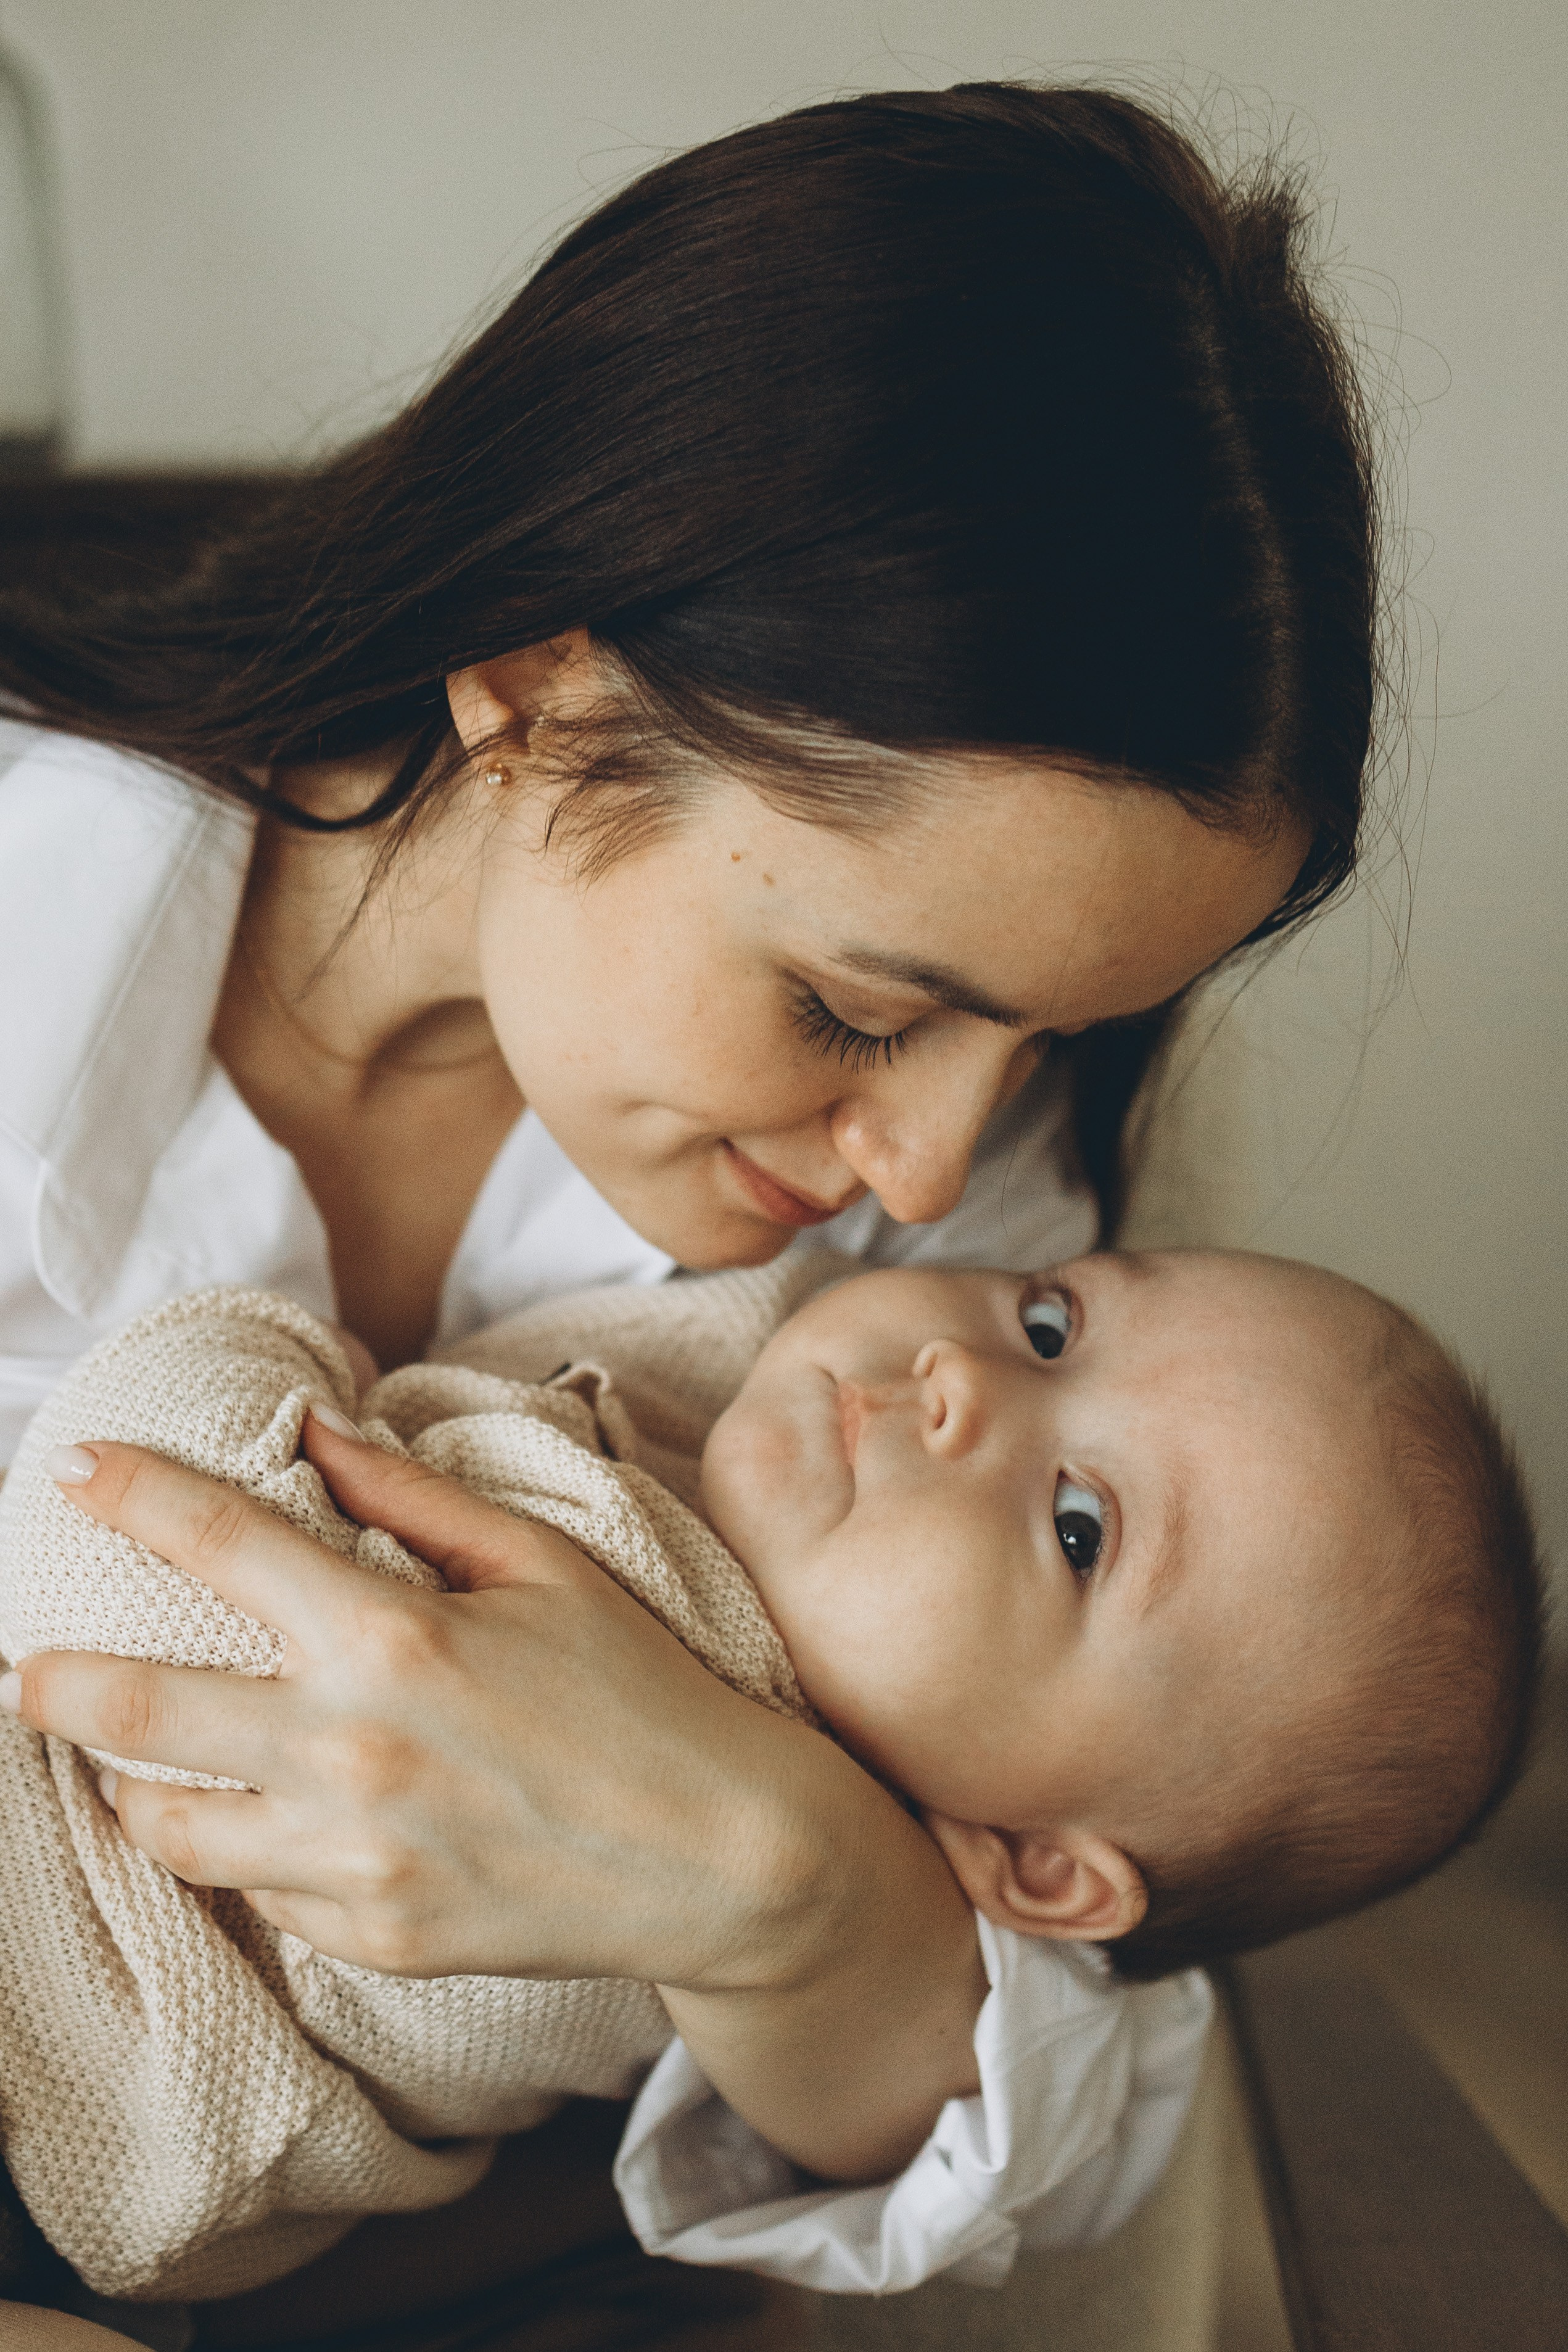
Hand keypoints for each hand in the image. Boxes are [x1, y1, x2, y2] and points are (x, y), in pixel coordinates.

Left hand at [5, 1422, 859, 1987]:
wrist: (725, 1857)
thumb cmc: (641, 1692)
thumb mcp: (543, 1567)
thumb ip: (414, 1501)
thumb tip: (317, 1436)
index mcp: (392, 1639)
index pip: (217, 1543)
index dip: (130, 1494)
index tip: (74, 1470)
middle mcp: (350, 1753)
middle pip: (134, 1711)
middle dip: (53, 1680)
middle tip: (22, 1666)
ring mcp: (353, 1861)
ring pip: (169, 1828)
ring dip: (131, 1783)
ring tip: (130, 1758)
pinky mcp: (371, 1938)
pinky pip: (259, 1893)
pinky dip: (246, 1852)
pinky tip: (275, 1819)